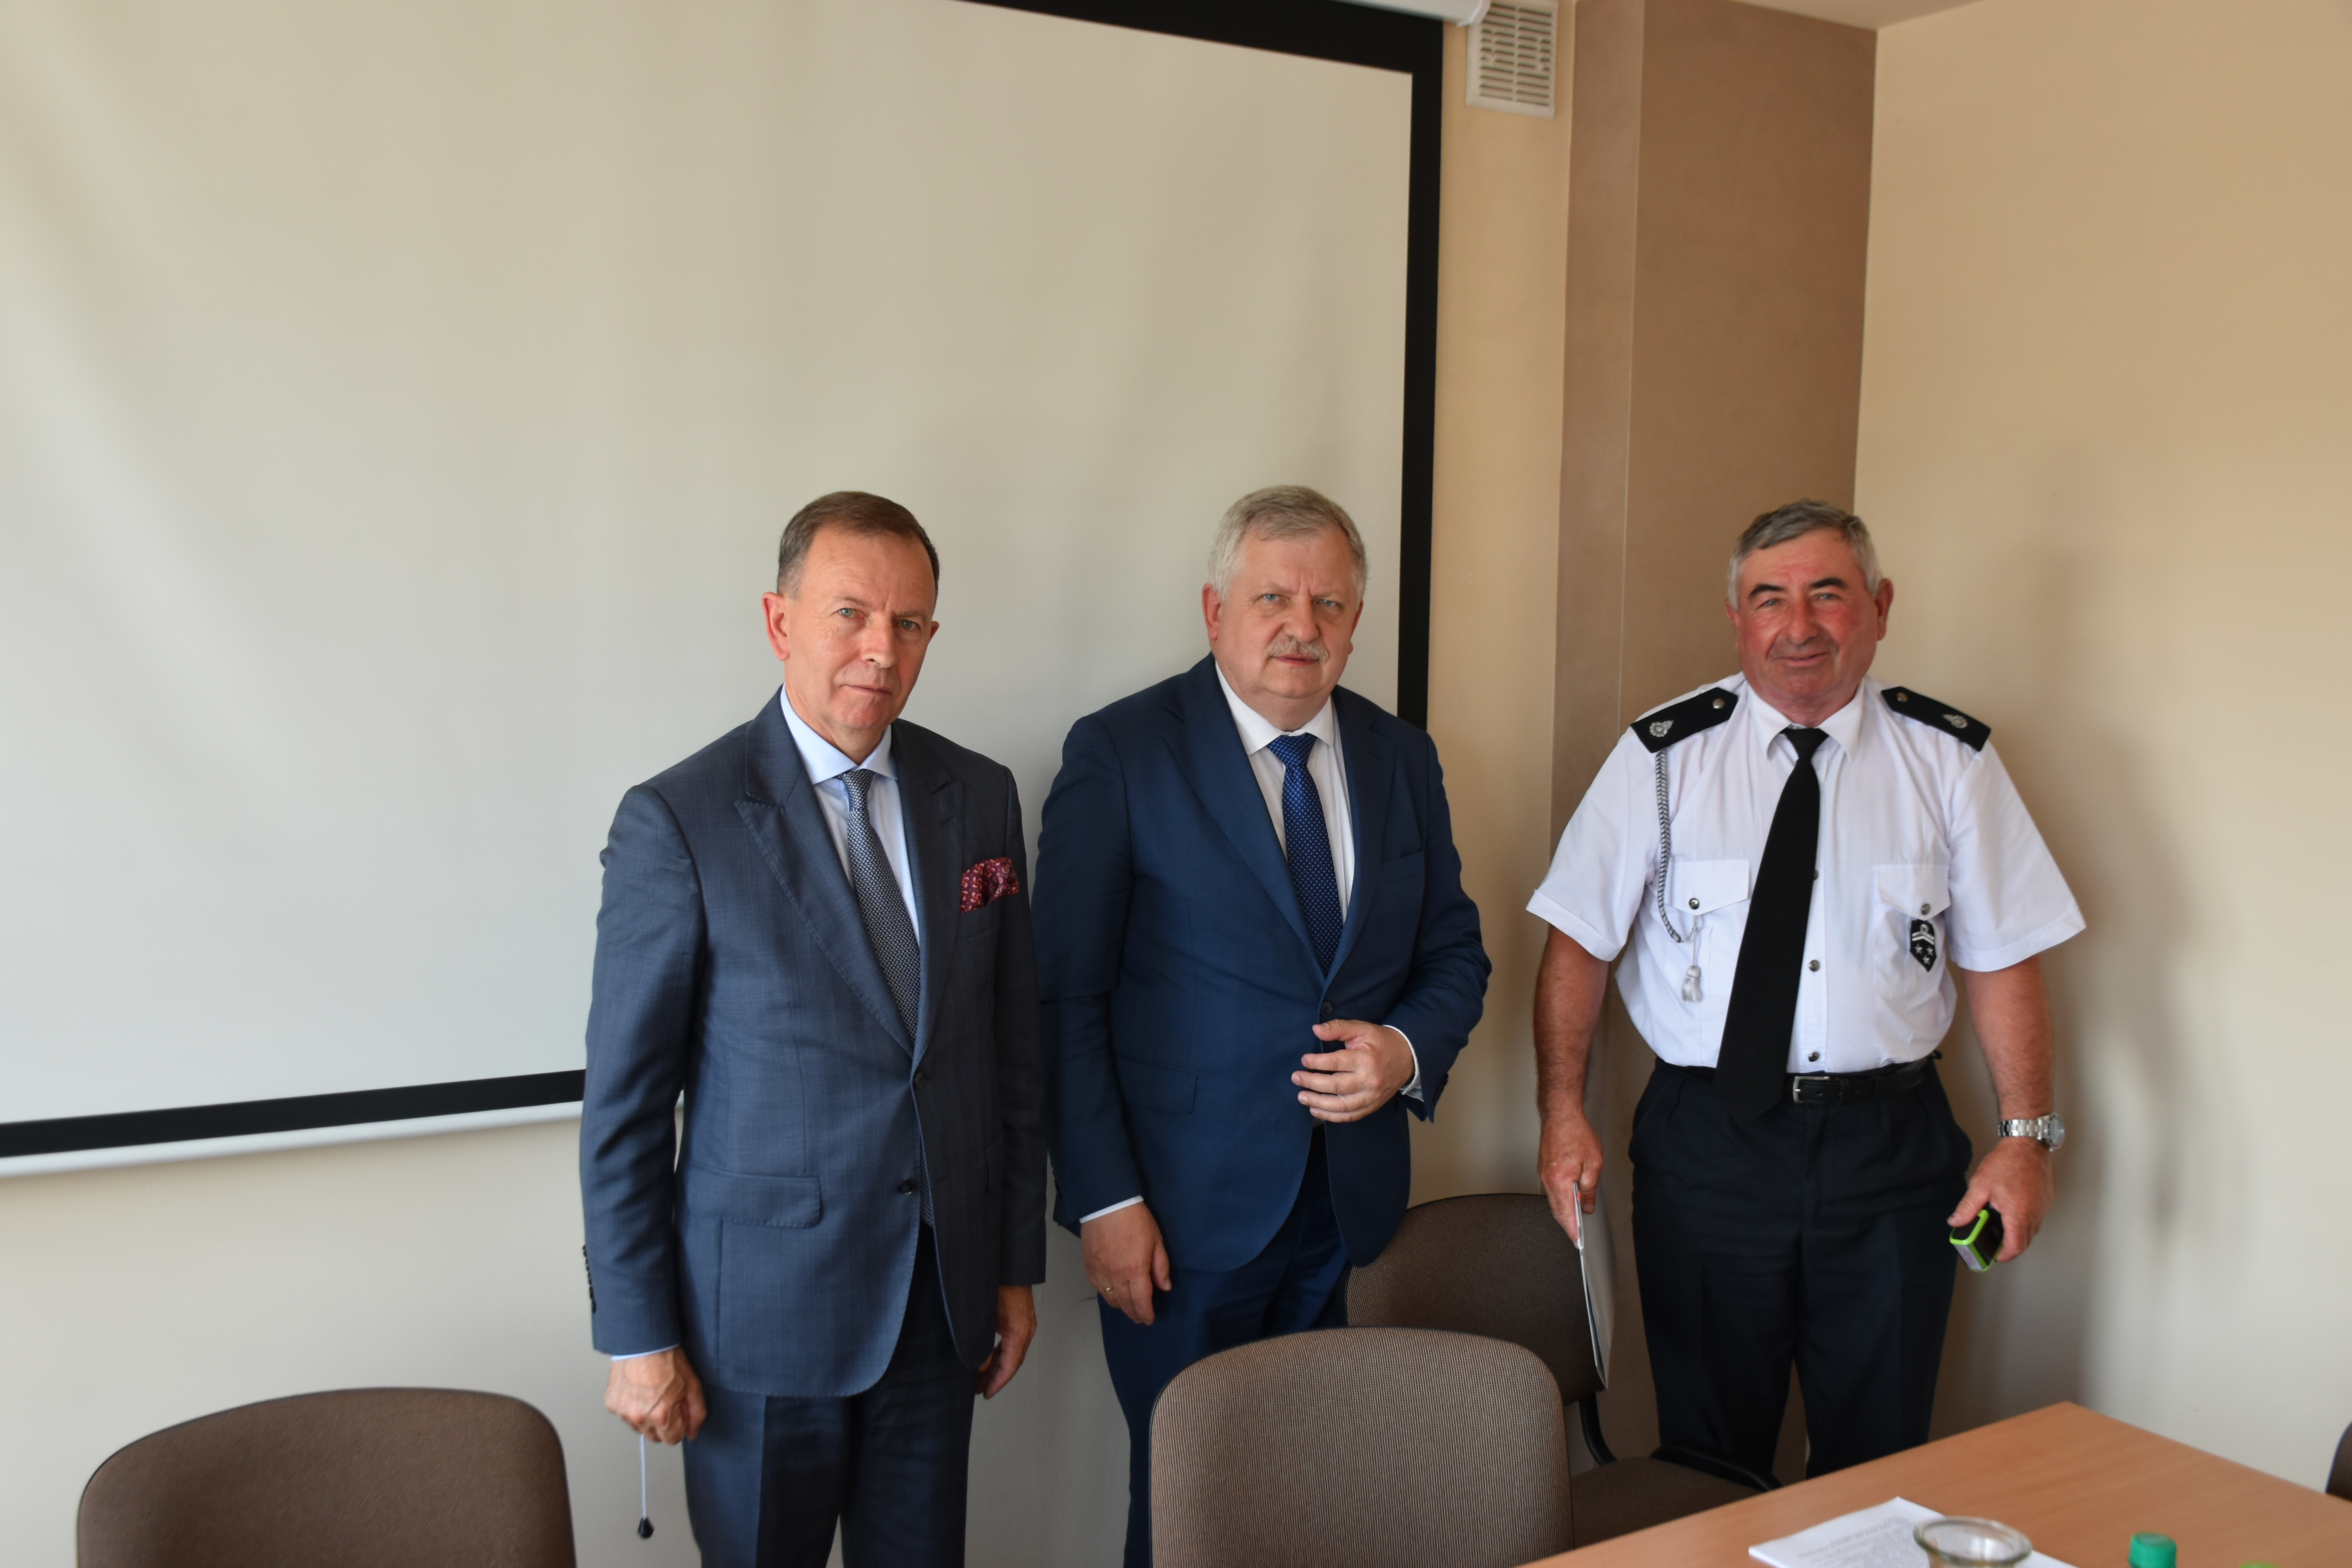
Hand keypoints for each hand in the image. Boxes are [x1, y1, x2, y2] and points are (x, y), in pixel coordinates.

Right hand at [605, 1347, 706, 1443]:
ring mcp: (623, 1412)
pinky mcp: (612, 1404)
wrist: (643, 1342)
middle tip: (666, 1401)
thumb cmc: (667, 1360)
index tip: (678, 1412)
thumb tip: (693, 1432)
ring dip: (647, 1417)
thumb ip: (696, 1413)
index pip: (673, 1440)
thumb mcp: (692, 1385)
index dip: (680, 1426)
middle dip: (664, 1424)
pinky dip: (632, 1407)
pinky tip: (638, 1391)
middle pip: (656, 1436)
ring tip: (651, 1394)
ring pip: (639, 1428)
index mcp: (661, 1416)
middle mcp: (640, 1417)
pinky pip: (625, 1415)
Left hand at [976, 1285, 1035, 1397]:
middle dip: (996, 1378)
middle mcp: (1026, 1330)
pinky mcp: (1021, 1318)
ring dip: (998, 1366)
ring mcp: (1026, 1324)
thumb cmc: (998, 1286)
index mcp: (1019, 1332)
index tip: (986, 1393)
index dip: (997, 1383)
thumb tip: (978, 1366)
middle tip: (979, 1389)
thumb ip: (982, 1345)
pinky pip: (1012, 1342)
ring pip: (1012, 1353)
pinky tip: (990, 1358)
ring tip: (982, 1377)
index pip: (1009, 1366)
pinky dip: (1001, 1353)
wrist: (1008, 1266)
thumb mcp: (984, 1319)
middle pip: (1012, 1362)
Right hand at [1082, 1203, 1171, 1325]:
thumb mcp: (1156, 1240)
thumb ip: (1160, 1266)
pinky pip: (1097, 1287)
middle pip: (1125, 1303)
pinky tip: (1111, 1294)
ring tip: (1127, 1308)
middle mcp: (1116, 1275)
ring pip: (1110, 1298)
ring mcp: (1100, 1272)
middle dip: (1134, 1313)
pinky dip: (1106, 1294)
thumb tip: (1164, 1287)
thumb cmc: (1134, 1219)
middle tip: (1139, 1318)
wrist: (1107, 1204)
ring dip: (1120, 1306)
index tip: (1149, 1319)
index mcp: (1135, 1270)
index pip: (1141, 1300)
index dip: (1146, 1313)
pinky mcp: (1089, 1266)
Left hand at [1293, 1020, 1413, 1121]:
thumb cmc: (1380, 1042)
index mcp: (1366, 1059)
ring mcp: (1371, 1096)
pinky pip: (1350, 1116)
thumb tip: (1316, 1030)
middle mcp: (1369, 1080)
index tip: (1304, 1060)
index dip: (1316, 1062)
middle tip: (1296, 1078)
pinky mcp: (1372, 1106)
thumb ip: (1338, 1028)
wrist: (1407, 1057)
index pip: (1335, 1063)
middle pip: (1335, 1086)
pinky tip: (1316, 1110)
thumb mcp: (1361, 1029)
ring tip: (1302, 1096)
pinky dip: (1331, 1116)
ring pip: (1341, 1106)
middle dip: (1311, 1083)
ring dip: (1318, 1103)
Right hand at [1538, 1110, 1603, 1239]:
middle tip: (1576, 1234)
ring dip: (1563, 1211)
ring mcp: (1544, 1173)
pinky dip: (1559, 1199)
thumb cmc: (1576, 1133)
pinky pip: (1551, 1190)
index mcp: (1560, 1179)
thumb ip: (1590, 1188)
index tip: (1576, 1241)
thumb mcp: (1594, 1163)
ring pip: (1552, 1200)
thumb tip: (1586, 1205)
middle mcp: (1548, 1178)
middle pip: (1556, 1210)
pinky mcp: (1544, 1168)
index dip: (1571, 1230)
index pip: (1565, 1213)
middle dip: (1566, 1224)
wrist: (1561, 1115)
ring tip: (1575, 1218)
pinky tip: (1568, 1198)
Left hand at [1947, 1136, 2052, 1261]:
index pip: (2015, 1247)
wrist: (2027, 1144)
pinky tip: (2010, 1211)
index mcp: (2018, 1214)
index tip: (1992, 1254)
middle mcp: (2035, 1214)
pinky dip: (2024, 1221)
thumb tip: (1956, 1222)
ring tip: (1999, 1223)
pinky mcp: (2046, 1201)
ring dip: (2016, 1233)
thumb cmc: (2007, 1162)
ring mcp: (2043, 1208)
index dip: (2003, 1255)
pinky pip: (2036, 1219)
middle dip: (2008, 1246)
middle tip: (1992, 1240)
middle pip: (2024, 1242)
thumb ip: (1967, 1208)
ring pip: (2031, 1231)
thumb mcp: (1980, 1185)